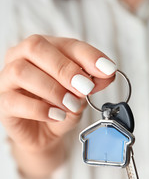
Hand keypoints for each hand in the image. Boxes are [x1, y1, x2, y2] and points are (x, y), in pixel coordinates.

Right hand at [0, 35, 116, 177]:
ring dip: (52, 88)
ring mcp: (7, 80)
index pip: (65, 44)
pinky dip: (41, 109)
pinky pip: (15, 101)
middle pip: (36, 48)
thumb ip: (90, 83)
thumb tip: (107, 74)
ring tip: (70, 104)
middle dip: (65, 68)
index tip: (107, 70)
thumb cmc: (60, 109)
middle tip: (85, 87)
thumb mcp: (79, 96)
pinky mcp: (3, 103)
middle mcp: (21, 58)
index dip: (88, 55)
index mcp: (43, 51)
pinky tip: (57, 116)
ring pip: (21, 71)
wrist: (44, 134)